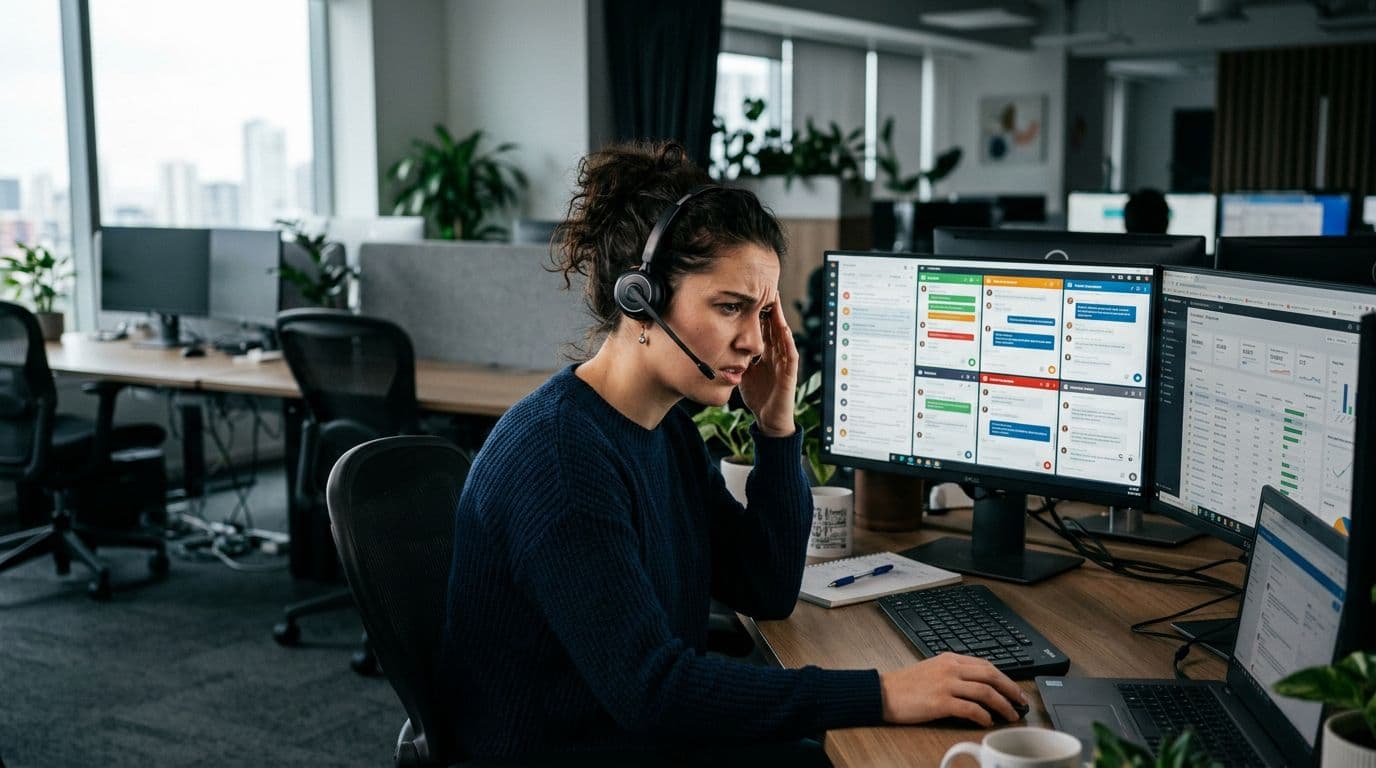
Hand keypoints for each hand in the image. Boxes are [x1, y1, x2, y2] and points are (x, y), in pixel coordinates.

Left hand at [737, 296, 797, 437]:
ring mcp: (785, 364)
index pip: (765, 329)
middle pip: (775, 328)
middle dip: (772, 310)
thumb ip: (739, 358)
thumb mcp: (744, 373)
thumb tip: (724, 347)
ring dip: (781, 320)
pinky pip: (791, 356)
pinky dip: (788, 343)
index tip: (755, 296)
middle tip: (768, 290)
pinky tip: (784, 331)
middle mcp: (777, 356)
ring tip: (776, 304)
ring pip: (784, 337)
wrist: (768, 420)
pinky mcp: (789, 375)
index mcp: (767, 355)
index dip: (761, 313)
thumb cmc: (758, 396)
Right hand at [879, 653, 1026, 725]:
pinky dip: (983, 715)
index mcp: (949, 659)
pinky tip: (987, 721)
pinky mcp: (940, 702)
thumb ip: (954, 673)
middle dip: (1011, 689)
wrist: (882, 692)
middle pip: (990, 675)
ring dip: (1003, 705)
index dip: (1005, 678)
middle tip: (1022, 702)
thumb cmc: (905, 685)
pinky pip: (970, 708)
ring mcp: (945, 684)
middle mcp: (950, 668)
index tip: (1014, 690)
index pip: (985, 664)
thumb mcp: (932, 669)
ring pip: (985, 691)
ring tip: (1011, 715)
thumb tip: (979, 687)